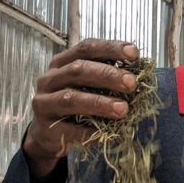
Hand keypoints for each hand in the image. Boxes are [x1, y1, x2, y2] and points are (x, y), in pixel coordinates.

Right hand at [23, 39, 139, 179]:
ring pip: (71, 99)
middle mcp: (50, 79)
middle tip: (132, 84)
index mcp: (62, 62)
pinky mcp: (46, 128)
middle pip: (78, 70)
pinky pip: (69, 130)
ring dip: (99, 103)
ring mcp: (45, 103)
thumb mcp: (85, 86)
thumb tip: (138, 76)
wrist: (47, 134)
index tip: (134, 54)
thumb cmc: (74, 105)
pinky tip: (108, 133)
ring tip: (123, 109)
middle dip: (107, 75)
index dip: (110, 49)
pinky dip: (89, 131)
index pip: (86, 48)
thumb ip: (105, 78)